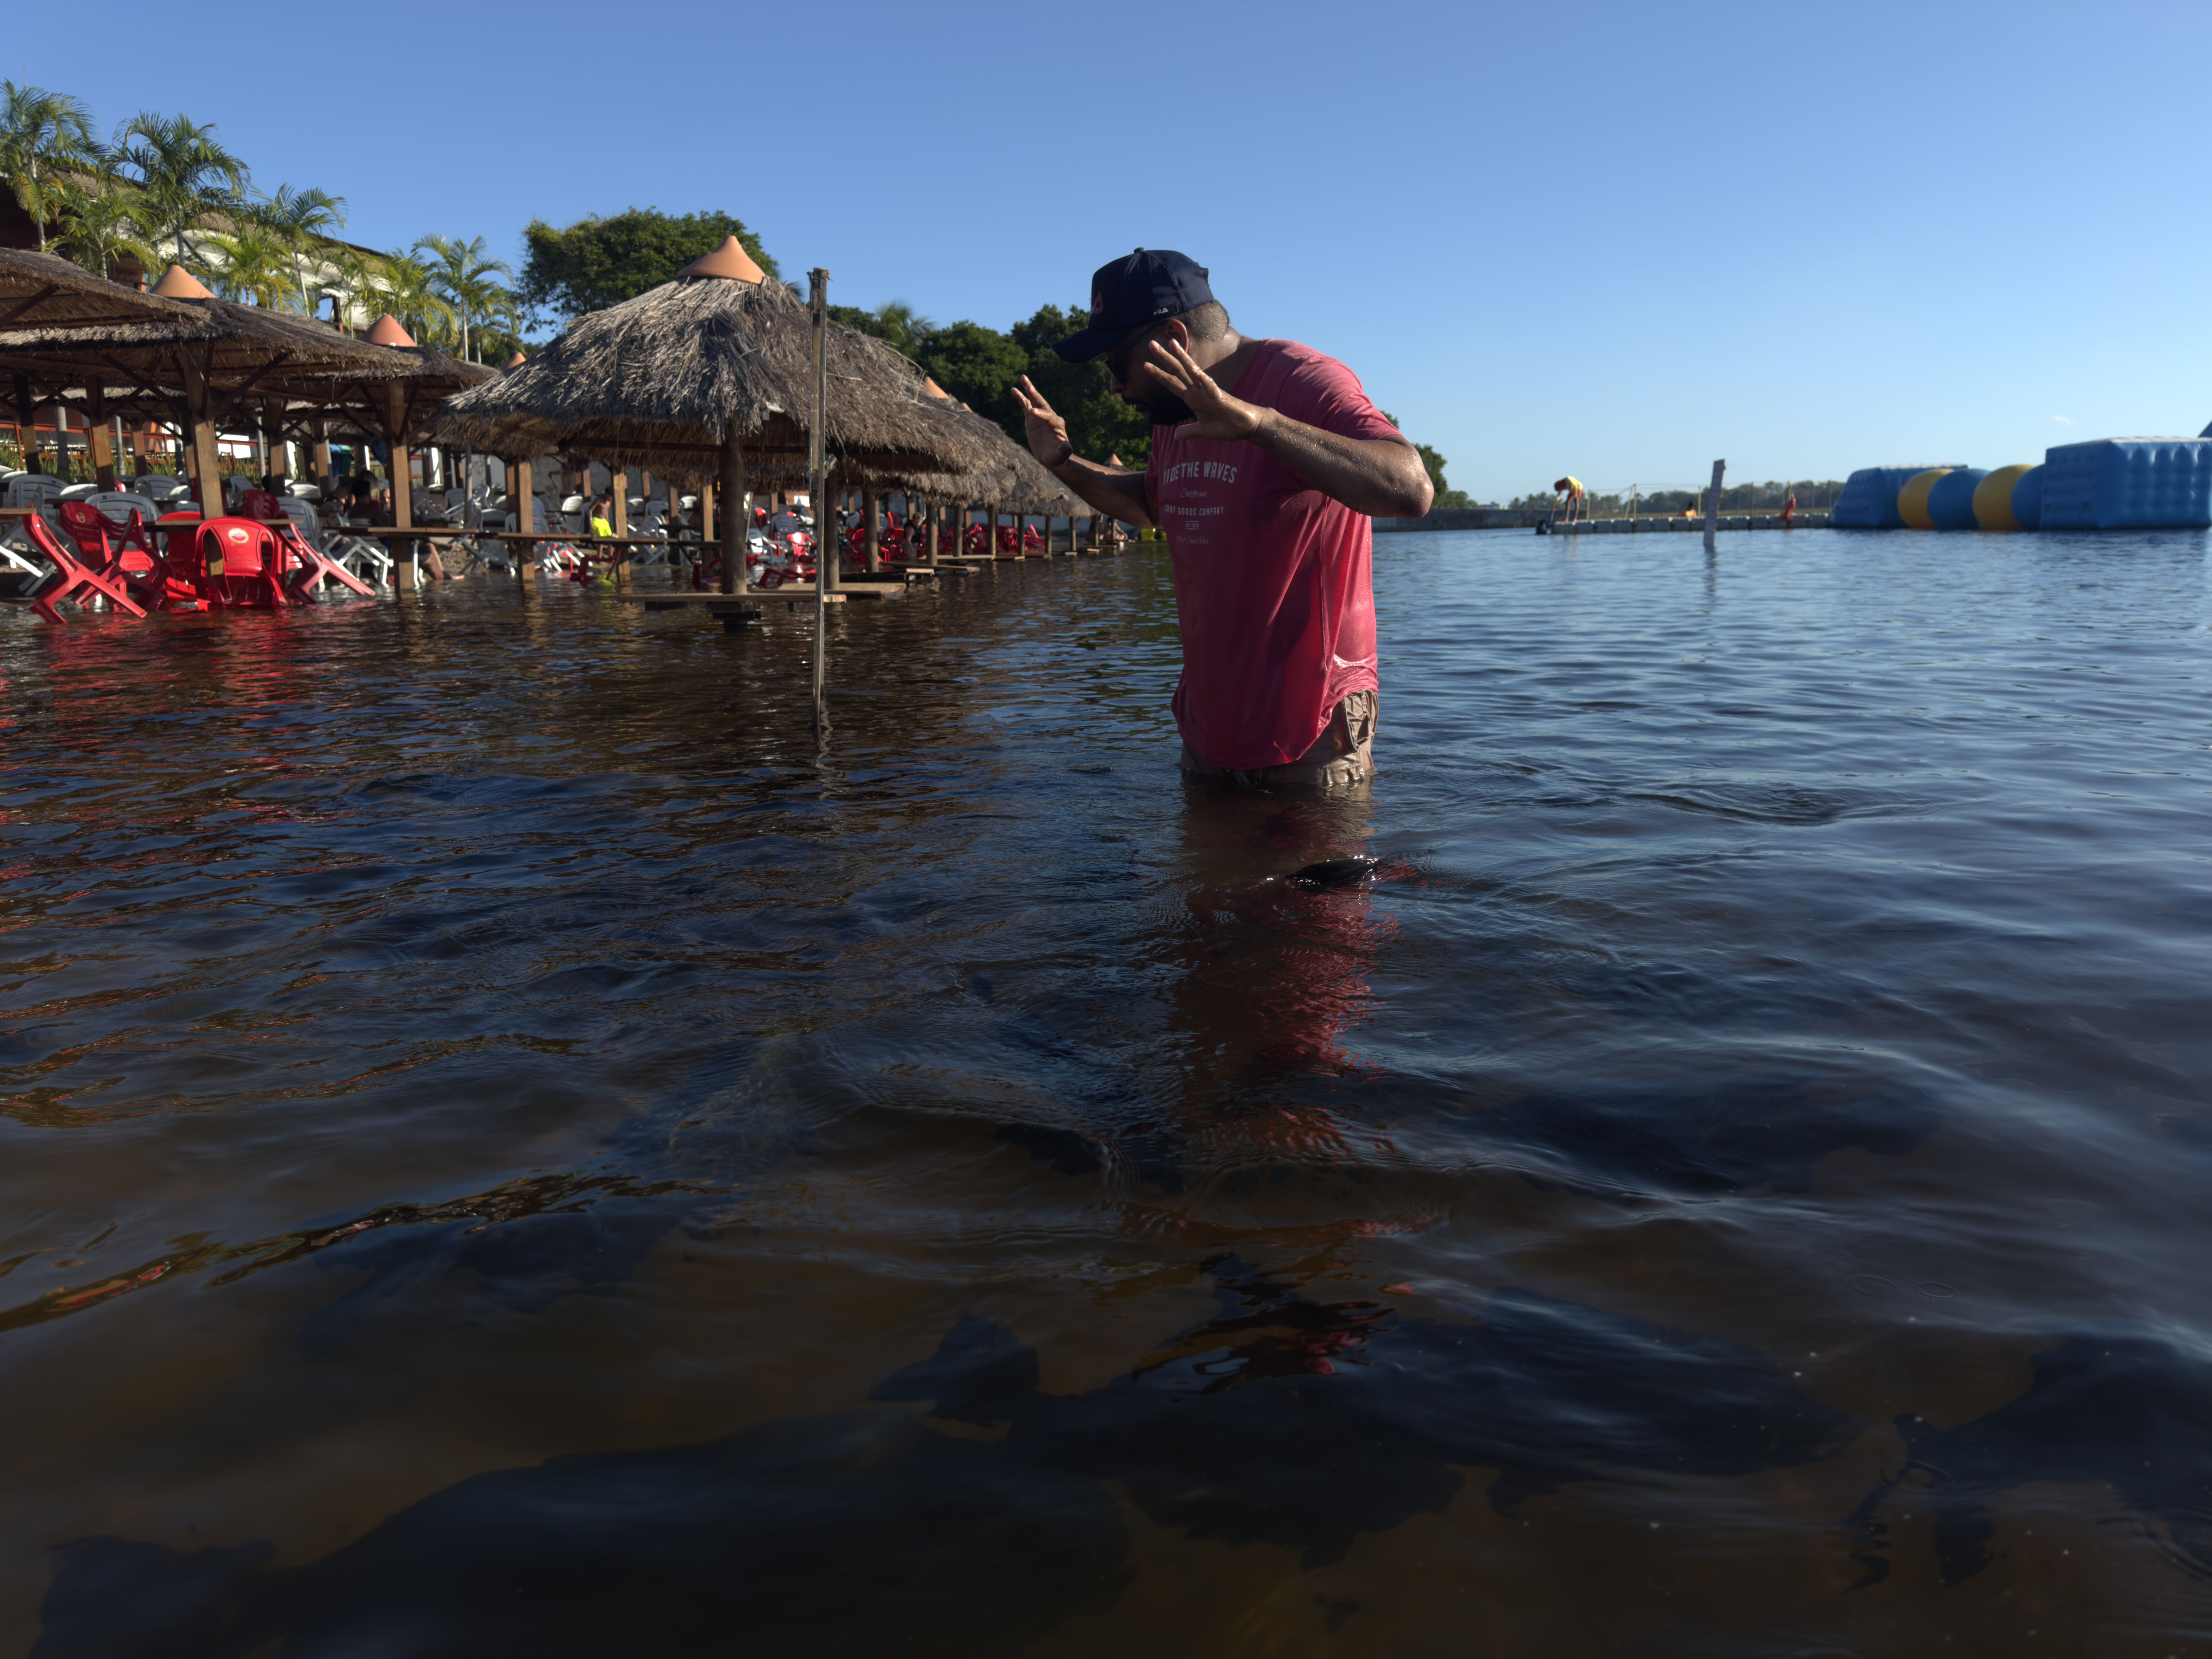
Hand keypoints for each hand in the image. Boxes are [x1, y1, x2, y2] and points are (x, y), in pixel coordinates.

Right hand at [1011, 376, 1072, 467]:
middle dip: (1035, 394)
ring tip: (1023, 378)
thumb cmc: (1057, 457)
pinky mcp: (1032, 418)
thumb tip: (1067, 447)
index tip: (1032, 412)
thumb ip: (1063, 451)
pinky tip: (1014, 390)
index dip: (1041, 414)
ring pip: (1034, 400)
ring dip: (1029, 390)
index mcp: (1057, 424)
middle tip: (1028, 386)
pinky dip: (1021, 397)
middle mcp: (1050, 416)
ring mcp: (1040, 416)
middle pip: (1042, 403)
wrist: (1053, 456)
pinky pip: (1026, 405)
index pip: (1048, 416)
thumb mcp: (1060, 455)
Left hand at [1145, 337, 1264, 443]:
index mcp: (1192, 398)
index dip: (1159, 375)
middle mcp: (1197, 390)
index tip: (1145, 365)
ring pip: (1191, 370)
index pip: (1172, 383)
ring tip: (1171, 343)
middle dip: (1164, 358)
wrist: (1245, 427)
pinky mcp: (1219, 396)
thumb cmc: (1227, 425)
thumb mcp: (1203, 430)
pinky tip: (1191, 367)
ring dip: (1181, 357)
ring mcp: (1207, 391)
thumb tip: (1175, 436)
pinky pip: (1208, 384)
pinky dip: (1199, 376)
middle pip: (1177, 371)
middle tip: (1150, 343)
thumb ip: (1189, 431)